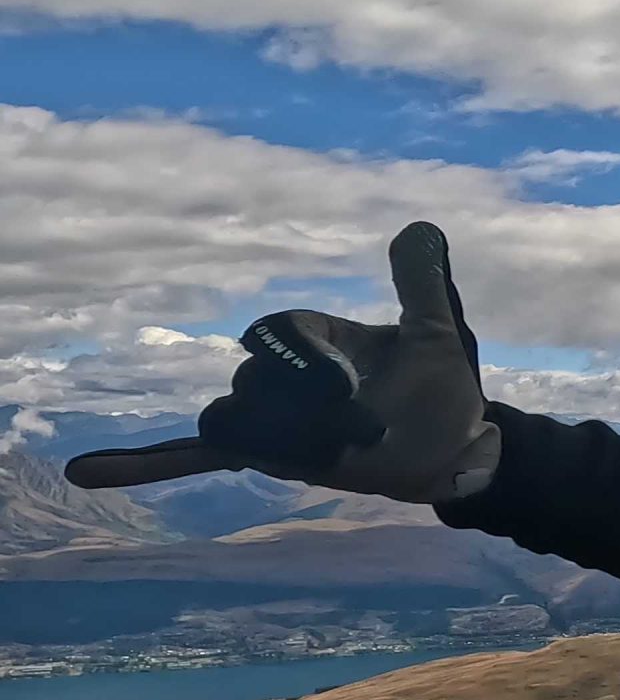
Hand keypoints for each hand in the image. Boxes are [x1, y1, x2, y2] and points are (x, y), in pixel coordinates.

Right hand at [65, 222, 499, 502]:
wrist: (454, 451)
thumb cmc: (441, 389)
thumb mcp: (437, 332)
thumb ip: (419, 283)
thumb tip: (420, 228)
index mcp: (313, 341)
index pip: (277, 333)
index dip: (302, 358)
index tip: (348, 387)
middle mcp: (283, 376)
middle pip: (251, 380)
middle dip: (302, 406)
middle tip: (363, 425)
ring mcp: (271, 419)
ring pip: (232, 419)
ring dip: (280, 437)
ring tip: (339, 446)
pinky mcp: (269, 457)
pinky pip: (196, 456)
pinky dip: (144, 463)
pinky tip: (85, 471)